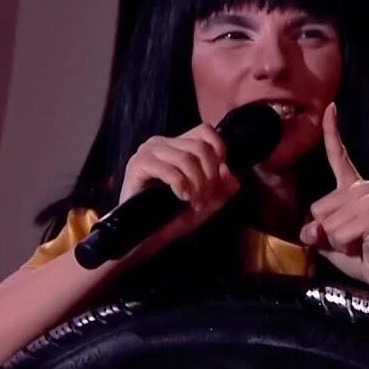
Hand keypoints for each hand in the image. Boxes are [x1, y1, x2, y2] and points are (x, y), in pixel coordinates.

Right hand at [116, 123, 240, 255]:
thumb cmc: (169, 218)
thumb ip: (220, 189)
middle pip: (200, 147)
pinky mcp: (137, 165)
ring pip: (187, 158)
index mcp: (177, 145)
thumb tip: (231, 173)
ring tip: (194, 202)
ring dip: (197, 184)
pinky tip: (181, 197)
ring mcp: (148, 152)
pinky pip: (169, 170)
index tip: (218, 179)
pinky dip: (181, 186)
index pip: (205, 131)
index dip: (219, 152)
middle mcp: (162, 143)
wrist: (139, 236)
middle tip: (205, 199)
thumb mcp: (204, 203)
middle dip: (210, 176)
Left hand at [300, 102, 368, 296]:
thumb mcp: (329, 242)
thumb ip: (315, 232)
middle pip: (318, 208)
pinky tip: (363, 246)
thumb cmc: (360, 254)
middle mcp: (363, 186)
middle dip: (326, 232)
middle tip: (351, 240)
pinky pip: (339, 232)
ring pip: (327, 222)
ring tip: (358, 243)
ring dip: (337, 240)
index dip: (333, 132)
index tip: (331, 107)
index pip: (339, 155)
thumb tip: (310, 230)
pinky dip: (345, 245)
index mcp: (352, 188)